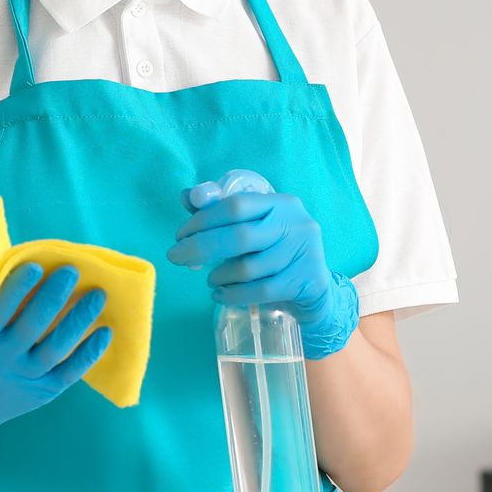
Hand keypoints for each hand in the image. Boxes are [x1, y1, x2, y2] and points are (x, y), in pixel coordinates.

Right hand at [0, 264, 111, 454]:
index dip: (17, 288)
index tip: (35, 265)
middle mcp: (2, 360)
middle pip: (32, 326)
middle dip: (53, 297)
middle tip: (72, 271)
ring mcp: (25, 378)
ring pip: (56, 348)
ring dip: (78, 320)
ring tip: (98, 295)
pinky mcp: (43, 392)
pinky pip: (69, 373)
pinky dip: (89, 354)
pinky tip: (105, 332)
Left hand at [166, 177, 360, 359]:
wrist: (315, 289)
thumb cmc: (276, 252)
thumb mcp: (253, 228)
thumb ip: (220, 212)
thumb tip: (188, 196)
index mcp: (280, 203)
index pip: (235, 205)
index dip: (203, 220)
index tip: (180, 235)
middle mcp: (296, 223)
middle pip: (239, 236)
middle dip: (200, 247)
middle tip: (176, 257)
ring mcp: (304, 253)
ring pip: (248, 268)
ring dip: (219, 276)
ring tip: (211, 279)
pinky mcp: (306, 282)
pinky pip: (259, 291)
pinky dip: (233, 295)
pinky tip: (220, 295)